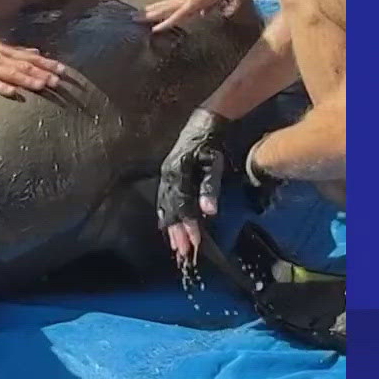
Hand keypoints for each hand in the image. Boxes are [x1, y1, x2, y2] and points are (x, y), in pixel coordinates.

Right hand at [0, 37, 64, 97]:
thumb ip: (17, 51)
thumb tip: (37, 51)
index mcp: (5, 50)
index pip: (30, 57)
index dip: (47, 63)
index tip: (64, 69)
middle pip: (23, 65)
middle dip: (41, 73)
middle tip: (58, 81)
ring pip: (10, 73)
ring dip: (27, 79)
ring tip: (42, 86)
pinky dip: (2, 87)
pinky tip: (13, 92)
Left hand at [138, 0, 231, 33]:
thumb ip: (206, 6)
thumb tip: (202, 13)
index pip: (167, 5)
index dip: (156, 9)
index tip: (146, 12)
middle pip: (162, 7)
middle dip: (147, 12)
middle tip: (133, 16)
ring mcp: (185, 1)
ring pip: (164, 11)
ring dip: (149, 15)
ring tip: (135, 18)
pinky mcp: (190, 4)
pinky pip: (176, 17)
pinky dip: (166, 23)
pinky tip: (155, 29)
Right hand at [156, 108, 238, 266]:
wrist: (201, 126)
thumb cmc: (209, 146)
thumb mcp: (214, 165)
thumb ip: (210, 188)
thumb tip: (209, 212)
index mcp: (178, 174)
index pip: (183, 206)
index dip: (189, 225)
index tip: (195, 242)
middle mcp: (167, 178)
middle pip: (170, 210)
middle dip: (176, 232)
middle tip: (182, 252)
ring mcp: (165, 178)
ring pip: (165, 208)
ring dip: (170, 228)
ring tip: (175, 246)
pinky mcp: (167, 178)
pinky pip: (164, 202)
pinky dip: (167, 217)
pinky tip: (169, 228)